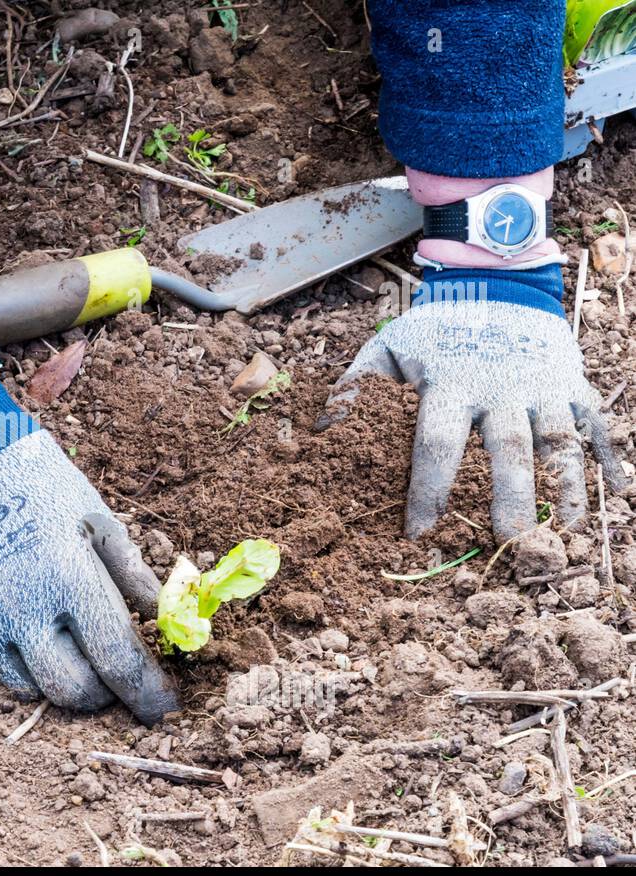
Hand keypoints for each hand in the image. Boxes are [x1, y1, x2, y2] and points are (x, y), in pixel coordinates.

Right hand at [0, 431, 178, 723]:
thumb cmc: (42, 482)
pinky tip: (43, 640)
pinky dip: (29, 665)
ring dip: (67, 685)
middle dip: (107, 696)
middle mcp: (23, 605)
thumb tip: (169, 622)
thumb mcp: (99, 521)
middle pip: (73, 690)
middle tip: (122, 681)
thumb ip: (134, 578)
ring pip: (33, 688)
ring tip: (83, 660)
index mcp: (69, 576)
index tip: (165, 707)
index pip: (117, 659)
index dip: (147, 692)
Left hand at [317, 268, 625, 540]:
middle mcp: (501, 388)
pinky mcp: (574, 385)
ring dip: (565, 488)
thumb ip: (356, 388)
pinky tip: (618, 494)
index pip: (437, 444)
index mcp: (450, 384)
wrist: (496, 281)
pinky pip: (597, 425)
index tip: (418, 532)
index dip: (428, 490)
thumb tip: (321, 433)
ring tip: (563, 531)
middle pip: (508, 449)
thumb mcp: (388, 347)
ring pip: (560, 443)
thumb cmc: (435, 329)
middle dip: (509, 497)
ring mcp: (544, 387)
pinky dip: (610, 459)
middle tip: (508, 542)